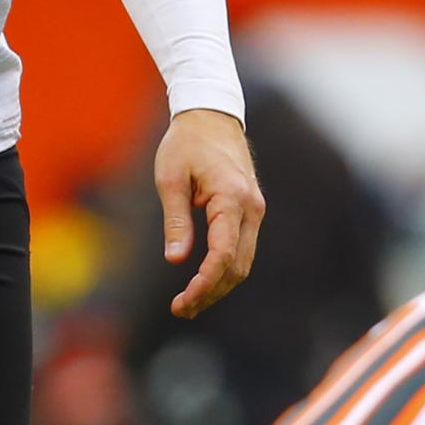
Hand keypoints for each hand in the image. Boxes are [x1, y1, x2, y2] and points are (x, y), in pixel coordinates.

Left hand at [156, 108, 264, 319]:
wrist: (211, 116)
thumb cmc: (186, 143)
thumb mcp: (170, 178)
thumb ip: (175, 220)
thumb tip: (176, 259)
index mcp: (232, 198)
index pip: (222, 255)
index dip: (204, 284)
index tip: (182, 302)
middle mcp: (251, 208)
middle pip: (237, 266)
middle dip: (210, 292)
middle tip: (181, 309)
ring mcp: (255, 210)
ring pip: (243, 262)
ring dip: (218, 286)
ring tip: (188, 303)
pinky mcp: (251, 211)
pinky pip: (242, 249)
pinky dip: (225, 270)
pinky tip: (204, 282)